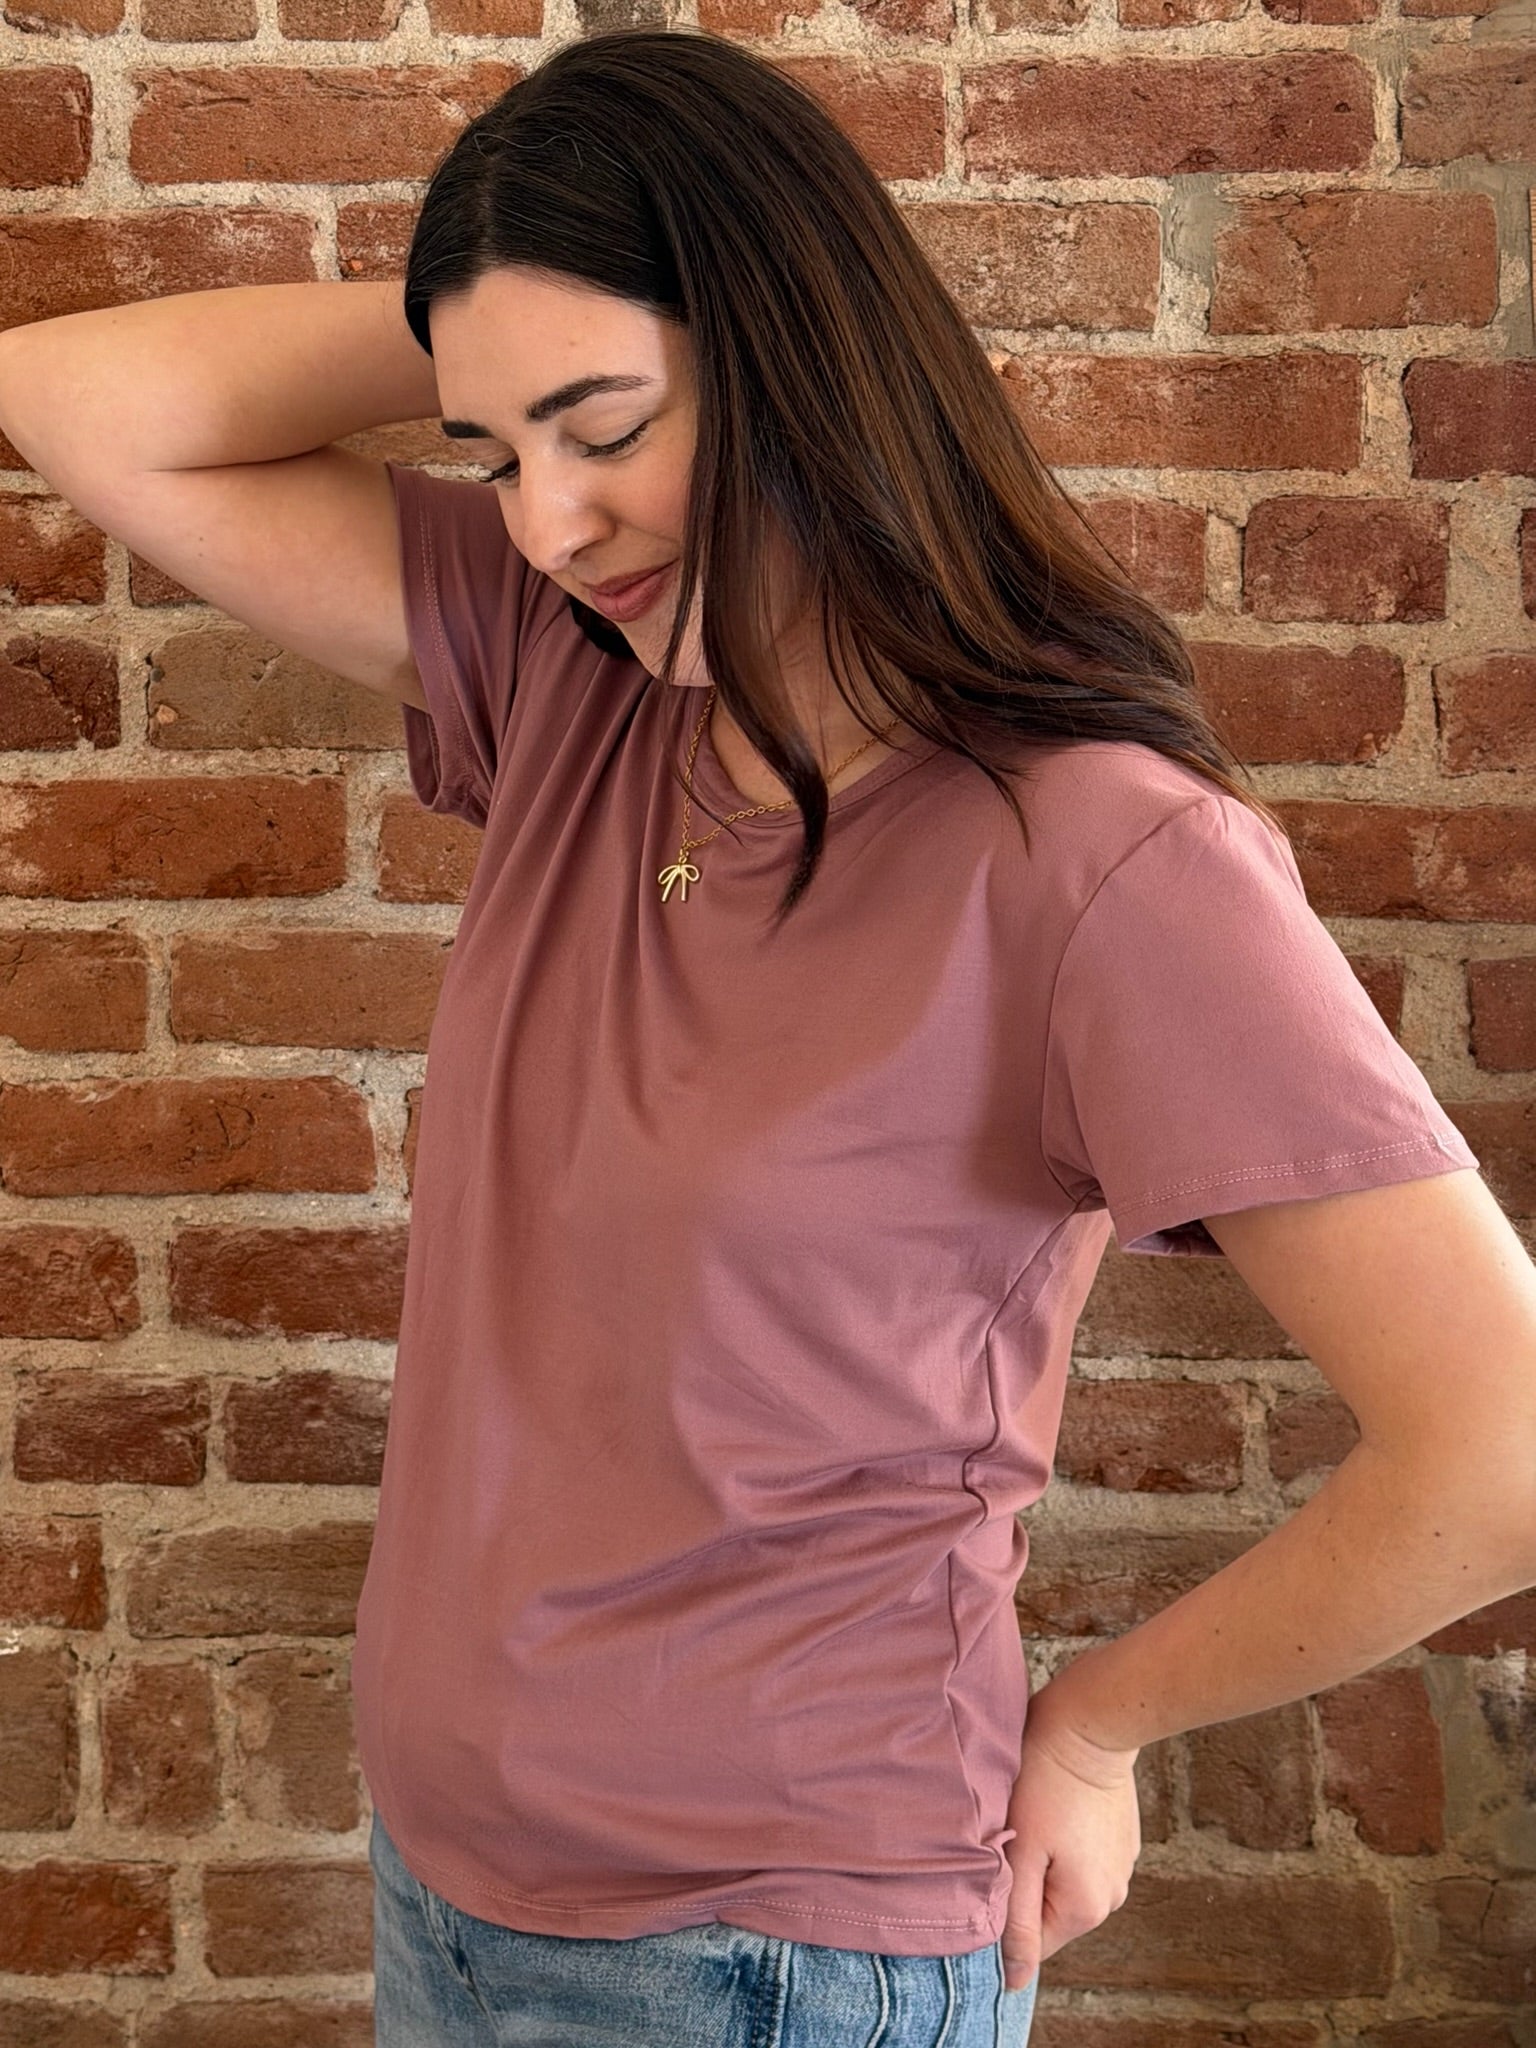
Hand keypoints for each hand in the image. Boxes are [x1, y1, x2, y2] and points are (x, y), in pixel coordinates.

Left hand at [999, 1681, 1143, 1991]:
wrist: (1091, 1723)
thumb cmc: (1045, 1783)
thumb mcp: (1020, 1853)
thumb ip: (1016, 1921)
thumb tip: (1013, 1982)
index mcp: (1084, 1909)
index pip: (1033, 1943)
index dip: (1005, 1913)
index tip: (993, 1870)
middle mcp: (1111, 1898)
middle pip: (1049, 1913)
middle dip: (1025, 1884)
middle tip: (1011, 1838)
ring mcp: (1122, 1867)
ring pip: (1065, 1884)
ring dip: (1044, 1863)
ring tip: (1032, 1819)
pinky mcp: (1123, 1840)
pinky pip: (1084, 1859)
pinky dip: (1065, 1843)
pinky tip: (1054, 1809)